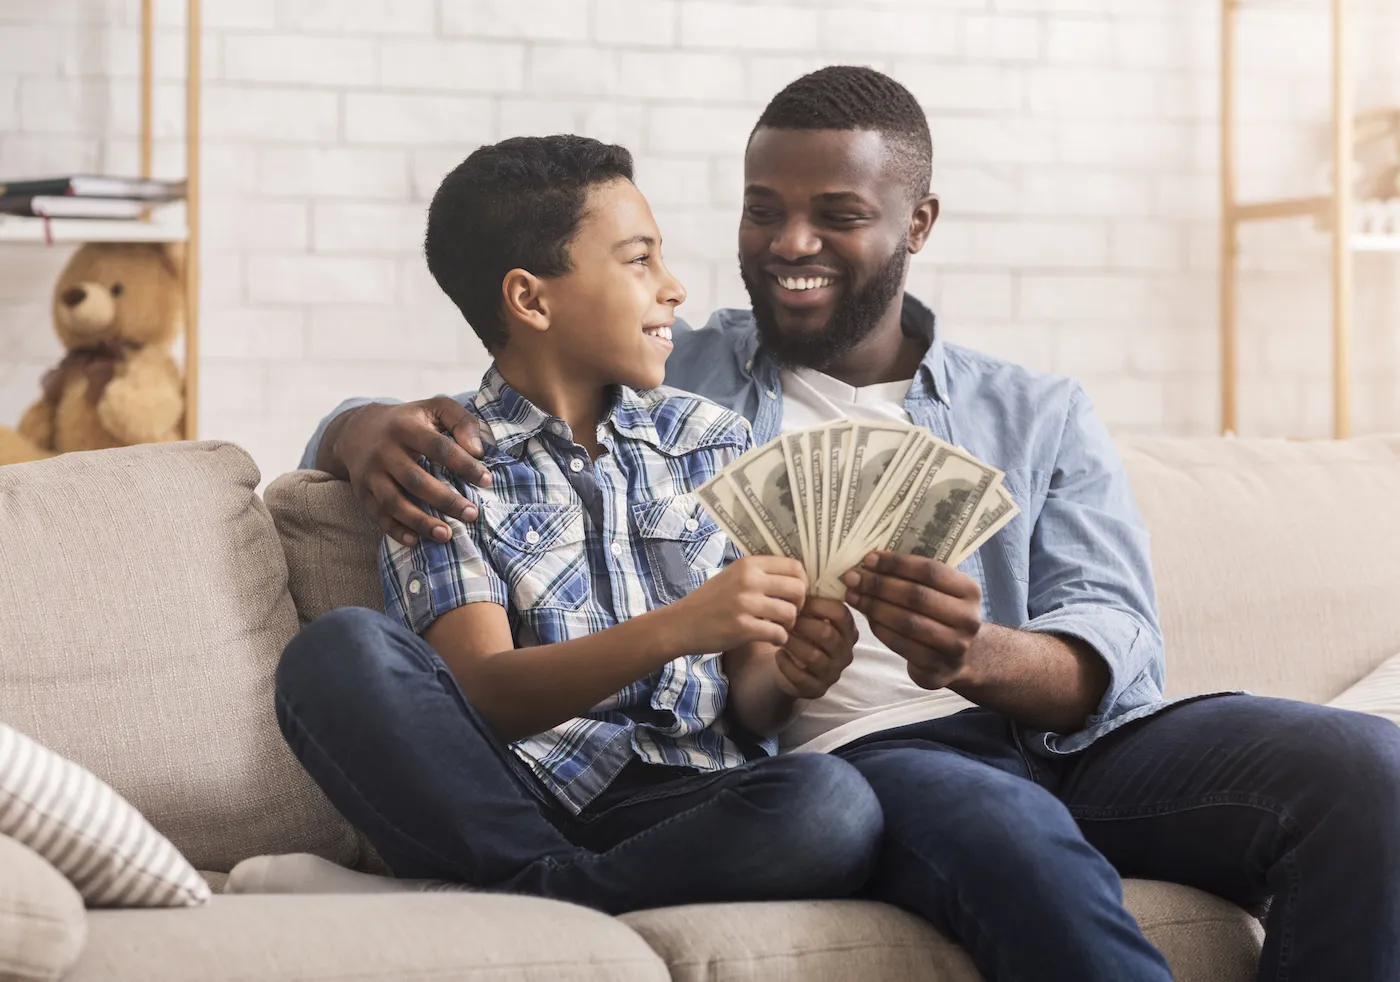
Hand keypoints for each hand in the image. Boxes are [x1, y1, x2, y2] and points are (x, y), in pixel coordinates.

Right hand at [332, 398, 491, 546]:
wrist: (357, 430)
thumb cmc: (409, 421)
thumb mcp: (435, 408)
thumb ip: (461, 420)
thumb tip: (477, 450)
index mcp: (405, 427)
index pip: (438, 447)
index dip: (463, 464)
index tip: (486, 480)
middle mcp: (384, 451)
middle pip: (415, 480)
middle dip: (445, 500)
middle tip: (471, 514)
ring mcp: (370, 474)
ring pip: (393, 502)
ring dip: (420, 522)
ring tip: (447, 535)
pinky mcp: (362, 492)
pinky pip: (378, 515)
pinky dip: (395, 531)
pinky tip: (415, 541)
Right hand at [663, 556, 806, 654]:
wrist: (681, 624)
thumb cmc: (710, 601)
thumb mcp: (733, 576)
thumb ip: (760, 573)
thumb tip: (796, 576)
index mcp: (748, 564)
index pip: (794, 566)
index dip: (802, 582)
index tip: (794, 594)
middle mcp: (748, 580)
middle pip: (798, 589)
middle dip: (800, 605)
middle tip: (789, 613)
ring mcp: (745, 604)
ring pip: (790, 613)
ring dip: (789, 625)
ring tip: (778, 627)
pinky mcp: (742, 628)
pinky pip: (778, 633)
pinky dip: (779, 639)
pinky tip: (770, 639)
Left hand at [772, 596, 856, 698]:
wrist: (792, 665)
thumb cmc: (802, 633)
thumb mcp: (811, 615)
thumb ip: (811, 599)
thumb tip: (799, 573)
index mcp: (848, 630)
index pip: (840, 613)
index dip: (818, 605)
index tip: (798, 599)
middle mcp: (845, 652)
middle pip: (826, 635)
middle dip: (802, 624)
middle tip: (784, 617)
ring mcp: (833, 672)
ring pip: (813, 656)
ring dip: (793, 643)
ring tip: (779, 634)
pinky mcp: (817, 689)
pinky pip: (802, 678)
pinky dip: (787, 665)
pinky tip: (778, 654)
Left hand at [842, 551, 981, 689]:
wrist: (957, 659)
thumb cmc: (941, 614)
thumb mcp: (940, 592)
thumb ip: (914, 576)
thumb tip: (871, 561)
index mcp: (969, 591)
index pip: (930, 571)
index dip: (896, 564)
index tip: (869, 559)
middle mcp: (967, 619)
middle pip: (916, 596)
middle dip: (879, 585)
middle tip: (853, 577)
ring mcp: (955, 646)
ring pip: (907, 622)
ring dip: (874, 606)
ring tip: (853, 596)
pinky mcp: (937, 668)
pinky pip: (901, 644)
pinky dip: (879, 628)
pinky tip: (866, 618)